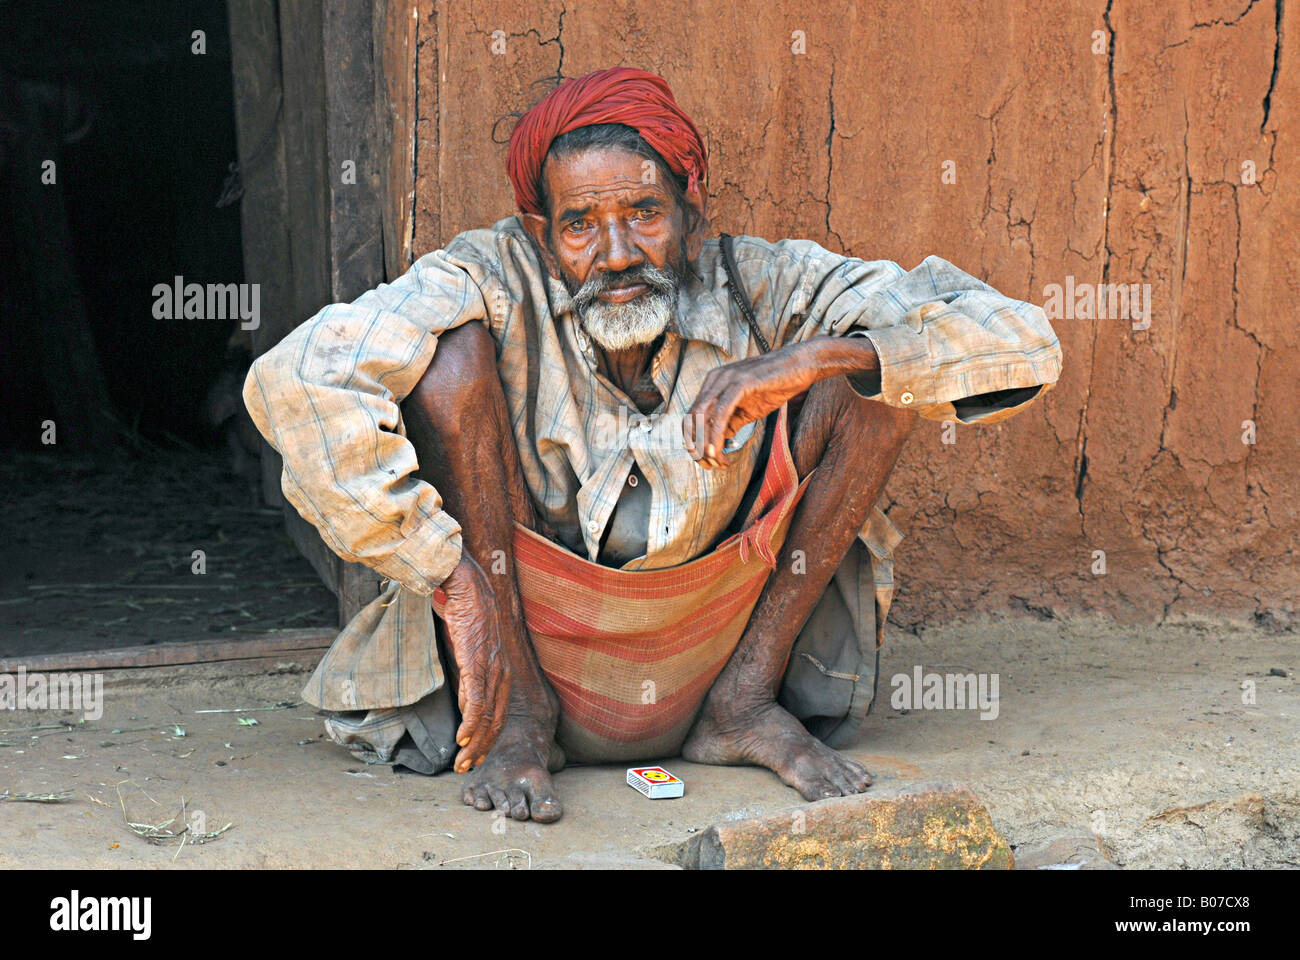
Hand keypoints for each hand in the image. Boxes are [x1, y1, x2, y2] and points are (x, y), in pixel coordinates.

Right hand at [436, 553, 510, 772]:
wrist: (467, 585)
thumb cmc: (468, 615)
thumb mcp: (470, 652)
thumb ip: (470, 678)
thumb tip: (465, 703)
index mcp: (502, 671)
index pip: (500, 714)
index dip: (490, 738)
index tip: (477, 756)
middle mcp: (501, 672)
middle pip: (497, 721)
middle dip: (483, 748)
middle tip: (467, 768)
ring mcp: (490, 668)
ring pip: (487, 716)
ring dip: (475, 743)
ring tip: (463, 762)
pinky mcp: (476, 661)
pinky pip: (475, 699)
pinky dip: (470, 722)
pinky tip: (463, 738)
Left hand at [684, 342, 819, 468]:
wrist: (800, 367)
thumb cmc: (775, 385)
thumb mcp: (748, 409)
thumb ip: (731, 422)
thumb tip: (718, 441)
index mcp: (713, 383)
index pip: (692, 415)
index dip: (693, 441)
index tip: (705, 461)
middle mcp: (714, 379)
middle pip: (692, 418)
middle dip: (696, 446)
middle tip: (709, 465)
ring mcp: (726, 379)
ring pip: (702, 416)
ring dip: (705, 444)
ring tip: (715, 461)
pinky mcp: (740, 383)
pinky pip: (721, 413)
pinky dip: (716, 434)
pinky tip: (719, 450)